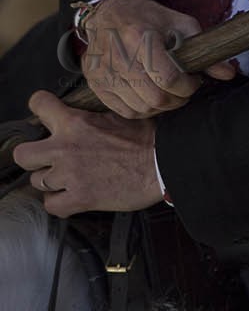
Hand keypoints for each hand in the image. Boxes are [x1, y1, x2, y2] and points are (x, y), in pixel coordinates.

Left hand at [13, 91, 162, 215]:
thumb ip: (88, 119)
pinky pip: (51, 205)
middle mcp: (65, 148)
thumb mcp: (115, 115)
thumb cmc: (146, 139)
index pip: (38, 105)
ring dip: (51, 181)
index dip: (40, 110)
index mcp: (75, 122)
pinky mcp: (80, 198)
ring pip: (37, 181)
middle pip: (23, 154)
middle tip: (48, 158)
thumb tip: (79, 119)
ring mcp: (70, 175)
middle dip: (33, 157)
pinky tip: (72, 197)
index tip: (45, 117)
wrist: (163, 162)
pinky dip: (60, 203)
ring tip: (68, 179)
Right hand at [79, 0, 236, 117]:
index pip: (168, 78)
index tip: (194, 80)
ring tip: (168, 90)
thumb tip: (229, 73)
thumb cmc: (148, 18)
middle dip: (178, 99)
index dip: (188, 86)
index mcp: (140, 37)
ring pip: (141, 109)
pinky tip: (151, 95)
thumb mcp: (180, 24)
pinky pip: (125, 111)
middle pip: (155, 98)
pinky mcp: (96, 84)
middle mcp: (118, 57)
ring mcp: (103, 73)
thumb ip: (204, 50)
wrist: (108, 12)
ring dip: (162, 106)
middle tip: (184, 88)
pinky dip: (143, 109)